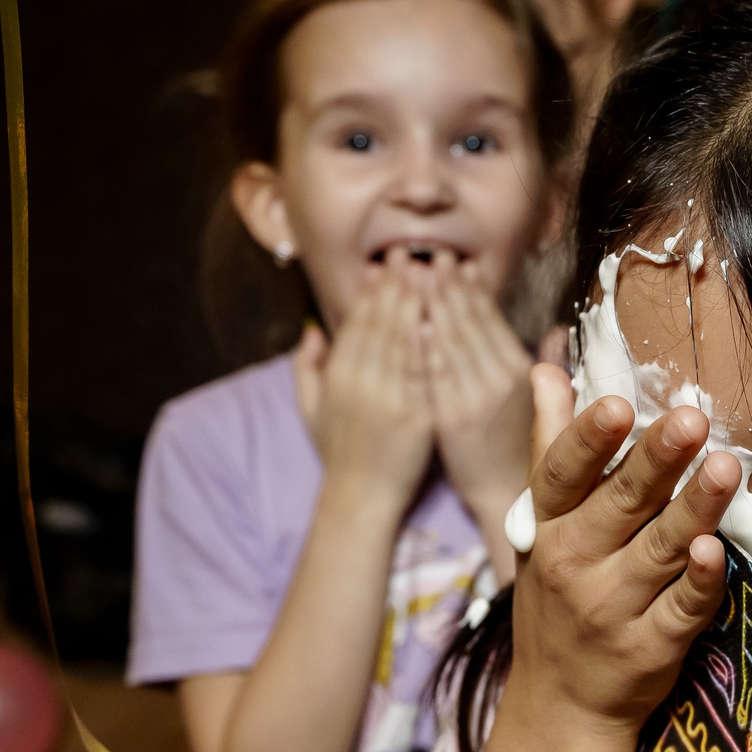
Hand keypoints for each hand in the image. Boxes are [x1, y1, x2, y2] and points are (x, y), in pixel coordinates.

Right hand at [291, 258, 435, 512]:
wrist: (362, 496)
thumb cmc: (337, 451)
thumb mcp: (310, 407)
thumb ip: (306, 366)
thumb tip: (312, 329)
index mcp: (337, 374)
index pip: (357, 320)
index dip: (372, 290)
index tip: (385, 265)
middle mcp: (361, 381)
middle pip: (383, 321)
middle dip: (399, 284)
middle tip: (412, 255)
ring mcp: (390, 397)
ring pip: (407, 338)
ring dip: (420, 300)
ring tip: (432, 273)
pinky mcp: (417, 414)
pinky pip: (428, 368)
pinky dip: (435, 339)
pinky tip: (445, 315)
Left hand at [422, 264, 534, 531]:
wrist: (505, 499)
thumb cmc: (522, 452)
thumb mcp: (545, 406)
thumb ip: (548, 366)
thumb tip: (559, 330)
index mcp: (522, 372)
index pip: (492, 320)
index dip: (472, 290)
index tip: (456, 264)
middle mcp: (501, 379)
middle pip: (469, 322)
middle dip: (445, 286)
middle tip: (424, 258)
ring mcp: (475, 397)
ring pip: (450, 339)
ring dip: (429, 304)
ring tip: (409, 277)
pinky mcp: (450, 416)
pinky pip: (434, 371)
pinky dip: (422, 343)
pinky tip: (410, 321)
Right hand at [505, 367, 735, 739]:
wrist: (561, 706)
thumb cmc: (556, 597)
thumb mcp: (540, 526)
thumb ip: (550, 446)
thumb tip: (547, 369)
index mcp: (548, 528)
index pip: (562, 476)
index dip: (587, 441)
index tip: (616, 404)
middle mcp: (575, 566)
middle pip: (620, 505)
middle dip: (656, 461)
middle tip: (691, 419)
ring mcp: (613, 610)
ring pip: (660, 551)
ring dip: (693, 510)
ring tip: (724, 467)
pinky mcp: (652, 648)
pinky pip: (683, 610)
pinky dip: (699, 583)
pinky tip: (715, 553)